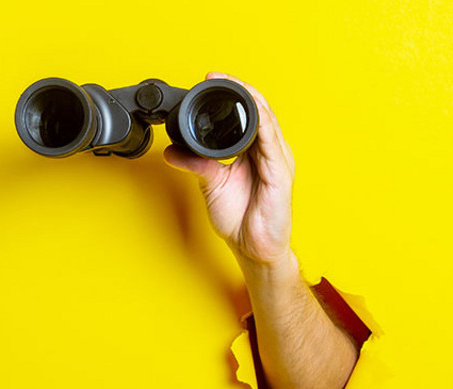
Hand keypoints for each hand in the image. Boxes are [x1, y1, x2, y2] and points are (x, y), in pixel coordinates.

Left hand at [164, 72, 294, 268]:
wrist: (254, 249)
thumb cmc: (240, 219)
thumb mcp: (212, 185)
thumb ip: (196, 164)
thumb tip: (172, 152)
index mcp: (254, 151)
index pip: (246, 114)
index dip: (231, 95)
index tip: (210, 81)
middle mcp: (268, 152)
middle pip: (258, 111)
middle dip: (238, 90)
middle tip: (216, 77)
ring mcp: (277, 162)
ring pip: (267, 121)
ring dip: (250, 101)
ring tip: (234, 85)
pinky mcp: (280, 175)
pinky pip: (272, 145)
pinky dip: (263, 126)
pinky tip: (254, 113)